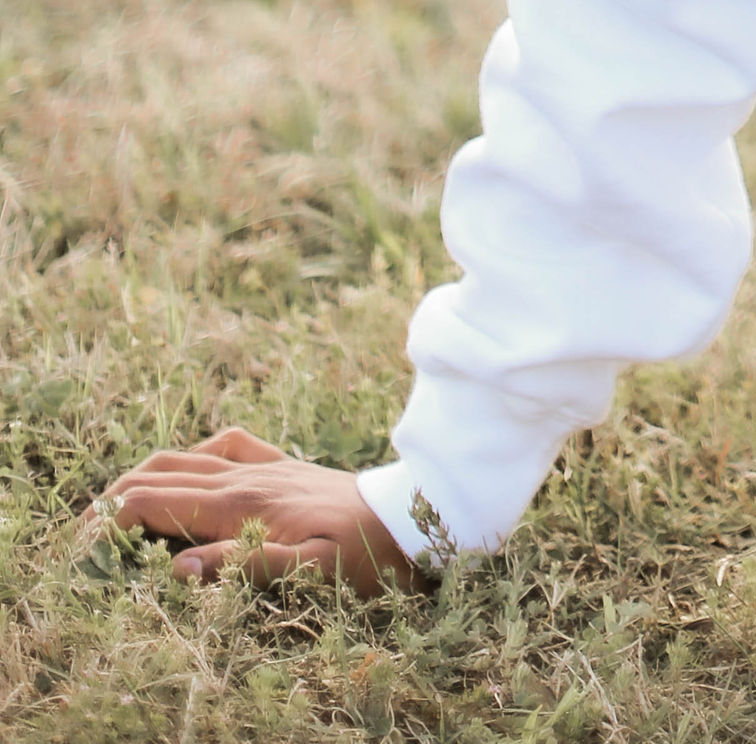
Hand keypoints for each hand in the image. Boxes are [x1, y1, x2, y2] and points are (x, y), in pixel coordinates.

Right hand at [101, 427, 421, 591]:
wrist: (411, 514)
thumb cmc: (362, 553)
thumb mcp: (308, 572)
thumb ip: (244, 566)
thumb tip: (178, 567)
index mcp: (241, 504)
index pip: (153, 502)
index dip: (109, 521)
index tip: (82, 548)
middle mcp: (245, 475)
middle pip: (158, 472)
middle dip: (113, 497)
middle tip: (84, 533)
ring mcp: (262, 465)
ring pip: (184, 456)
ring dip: (142, 476)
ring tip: (115, 507)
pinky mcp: (280, 464)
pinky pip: (225, 445)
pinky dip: (190, 455)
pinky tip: (186, 471)